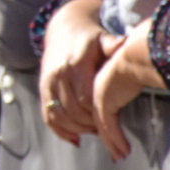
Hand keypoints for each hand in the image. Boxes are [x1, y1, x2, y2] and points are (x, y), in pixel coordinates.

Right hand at [38, 0, 106, 145]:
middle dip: (89, 123)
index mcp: (75, 64)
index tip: (111, 116)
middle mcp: (58, 75)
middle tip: (105, 128)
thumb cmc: (90, 39)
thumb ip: (114, 45)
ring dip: (77, 128)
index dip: (98, 112)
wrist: (63, 30)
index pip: (85, 98)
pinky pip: (48, 116)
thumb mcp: (103, 39)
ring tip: (93, 130)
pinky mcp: (43, 90)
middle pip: (73, 110)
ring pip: (59, 116)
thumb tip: (127, 44)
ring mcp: (47, 83)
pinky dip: (61, 131)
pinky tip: (76, 139)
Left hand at [89, 24, 161, 160]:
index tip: (111, 136)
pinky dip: (116, 140)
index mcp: (103, 82)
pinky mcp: (105, 103)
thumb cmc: (141, 60)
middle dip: (107, 137)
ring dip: (112, 142)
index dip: (106, 124)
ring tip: (120, 155)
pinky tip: (123, 150)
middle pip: (98, 119)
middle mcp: (97, 90)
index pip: (101, 107)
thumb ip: (135, 84)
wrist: (137, 54)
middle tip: (115, 151)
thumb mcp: (136, 73)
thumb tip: (148, 87)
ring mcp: (99, 96)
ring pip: (102, 126)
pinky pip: (109, 127)